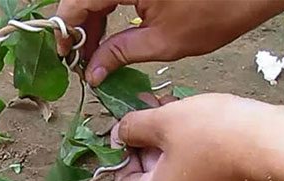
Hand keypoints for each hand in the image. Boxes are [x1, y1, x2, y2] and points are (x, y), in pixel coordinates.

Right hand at [56, 0, 283, 85]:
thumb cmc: (217, 12)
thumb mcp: (162, 40)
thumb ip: (119, 53)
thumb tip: (92, 72)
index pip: (76, 2)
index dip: (66, 30)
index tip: (66, 55)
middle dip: (81, 27)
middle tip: (82, 57)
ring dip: (95, 18)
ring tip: (97, 50)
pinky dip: (112, 7)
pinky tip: (114, 30)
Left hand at [112, 93, 280, 180]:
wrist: (280, 149)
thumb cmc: (217, 135)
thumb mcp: (164, 121)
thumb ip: (132, 127)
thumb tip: (119, 134)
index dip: (122, 151)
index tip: (132, 125)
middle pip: (147, 179)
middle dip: (147, 142)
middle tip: (153, 109)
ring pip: (172, 175)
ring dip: (168, 143)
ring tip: (175, 109)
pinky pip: (196, 178)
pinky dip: (191, 154)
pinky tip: (199, 125)